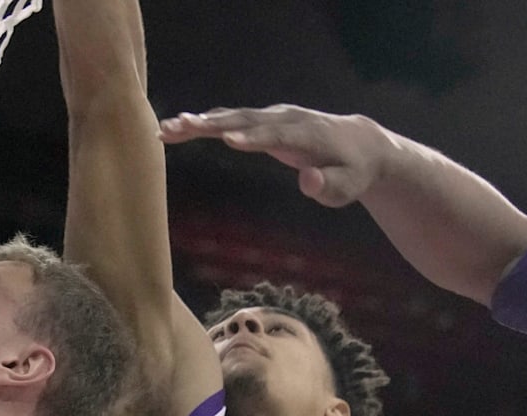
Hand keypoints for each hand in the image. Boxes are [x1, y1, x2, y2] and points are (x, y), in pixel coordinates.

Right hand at [158, 105, 388, 206]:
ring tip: (167, 128)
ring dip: (199, 122)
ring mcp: (273, 116)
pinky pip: (231, 118)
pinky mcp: (263, 120)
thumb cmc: (352, 171)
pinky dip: (205, 122)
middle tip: (180, 126)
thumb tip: (308, 182)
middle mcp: (287, 119)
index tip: (227, 139)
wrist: (359, 142)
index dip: (254, 137)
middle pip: (245, 120)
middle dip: (212, 124)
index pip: (277, 136)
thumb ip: (329, 187)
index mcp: (308, 136)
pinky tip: (177, 127)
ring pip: (233, 116)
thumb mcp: (348, 187)